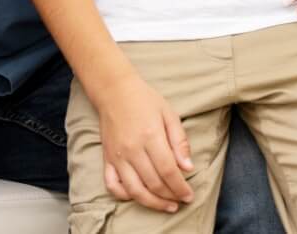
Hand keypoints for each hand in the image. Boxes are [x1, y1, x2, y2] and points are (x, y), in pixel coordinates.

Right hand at [93, 73, 193, 212]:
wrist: (114, 90)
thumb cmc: (144, 99)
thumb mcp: (169, 114)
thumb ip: (180, 141)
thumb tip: (188, 168)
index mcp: (150, 136)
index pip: (168, 171)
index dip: (180, 187)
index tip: (189, 195)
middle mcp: (132, 149)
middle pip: (153, 183)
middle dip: (170, 196)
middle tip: (182, 200)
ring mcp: (117, 156)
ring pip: (135, 190)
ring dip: (153, 203)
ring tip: (166, 205)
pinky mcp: (107, 158)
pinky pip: (113, 185)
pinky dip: (125, 195)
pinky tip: (139, 196)